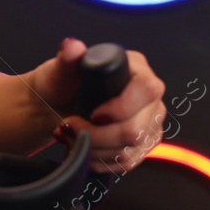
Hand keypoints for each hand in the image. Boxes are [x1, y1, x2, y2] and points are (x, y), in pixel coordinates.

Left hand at [30, 38, 166, 173]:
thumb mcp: (61, 68)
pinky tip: (83, 146)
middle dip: (97, 135)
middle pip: (137, 129)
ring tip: (72, 134)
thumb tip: (72, 47)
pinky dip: (99, 159)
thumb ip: (67, 57)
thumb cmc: (63, 83)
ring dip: (93, 148)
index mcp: (136, 68)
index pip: (147, 89)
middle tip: (71, 126)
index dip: (121, 107)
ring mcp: (150, 122)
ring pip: (130, 150)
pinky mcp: (144, 144)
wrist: (59, 105)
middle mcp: (150, 96)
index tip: (93, 114)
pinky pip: (127, 162)